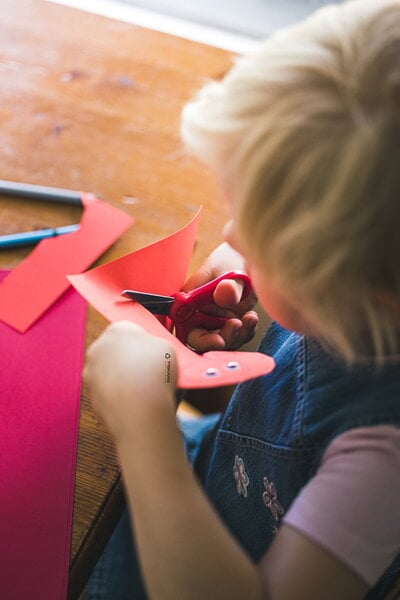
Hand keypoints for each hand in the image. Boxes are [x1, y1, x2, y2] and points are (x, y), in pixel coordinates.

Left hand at [84, 321, 176, 438]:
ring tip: (142, 386)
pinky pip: (105, 387)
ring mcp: (91, 369)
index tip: (152, 352)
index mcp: (118, 329)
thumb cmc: (153, 376)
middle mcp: (99, 346)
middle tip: (148, 369)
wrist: (140, 411)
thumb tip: (150, 349)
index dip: (143, 341)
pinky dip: (116, 392)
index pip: (129, 329)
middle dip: (129, 357)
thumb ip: (154, 342)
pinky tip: (132, 398)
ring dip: (122, 374)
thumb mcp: (166, 347)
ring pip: (109, 368)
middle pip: (116, 348)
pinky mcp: (89, 391)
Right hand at [183, 243, 257, 352]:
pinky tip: (251, 318)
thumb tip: (224, 293)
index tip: (218, 339)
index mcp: (191, 298)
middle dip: (220, 340)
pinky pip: (235, 335)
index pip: (185, 326)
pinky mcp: (230, 320)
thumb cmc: (234, 258)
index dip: (199, 338)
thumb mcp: (233, 269)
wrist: (251, 256)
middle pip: (202, 339)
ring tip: (249, 318)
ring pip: (221, 340)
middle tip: (236, 326)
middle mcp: (200, 311)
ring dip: (236, 335)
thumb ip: (230, 284)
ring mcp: (215, 317)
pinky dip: (245, 332)